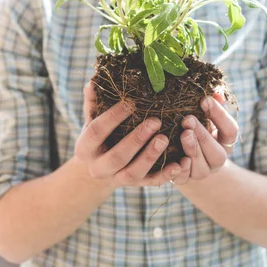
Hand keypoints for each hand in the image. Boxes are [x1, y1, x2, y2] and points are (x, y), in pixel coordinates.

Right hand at [74, 82, 190, 187]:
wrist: (98, 170)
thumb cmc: (99, 137)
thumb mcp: (92, 120)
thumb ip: (93, 103)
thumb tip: (93, 81)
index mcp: (85, 148)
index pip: (96, 131)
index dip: (113, 117)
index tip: (131, 101)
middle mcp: (99, 168)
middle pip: (117, 157)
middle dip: (136, 139)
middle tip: (155, 121)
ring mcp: (117, 179)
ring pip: (133, 173)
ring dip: (151, 156)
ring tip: (165, 138)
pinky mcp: (136, 185)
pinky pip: (151, 183)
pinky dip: (166, 175)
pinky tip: (180, 163)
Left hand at [175, 92, 238, 182]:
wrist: (183, 155)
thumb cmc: (196, 127)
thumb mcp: (205, 115)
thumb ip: (212, 104)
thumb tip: (216, 93)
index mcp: (225, 141)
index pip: (230, 131)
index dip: (219, 115)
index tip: (204, 100)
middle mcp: (217, 159)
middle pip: (217, 153)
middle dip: (203, 136)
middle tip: (188, 119)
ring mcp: (203, 172)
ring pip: (202, 168)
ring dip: (192, 150)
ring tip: (183, 135)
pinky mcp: (186, 180)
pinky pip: (185, 179)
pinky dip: (181, 171)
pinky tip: (177, 159)